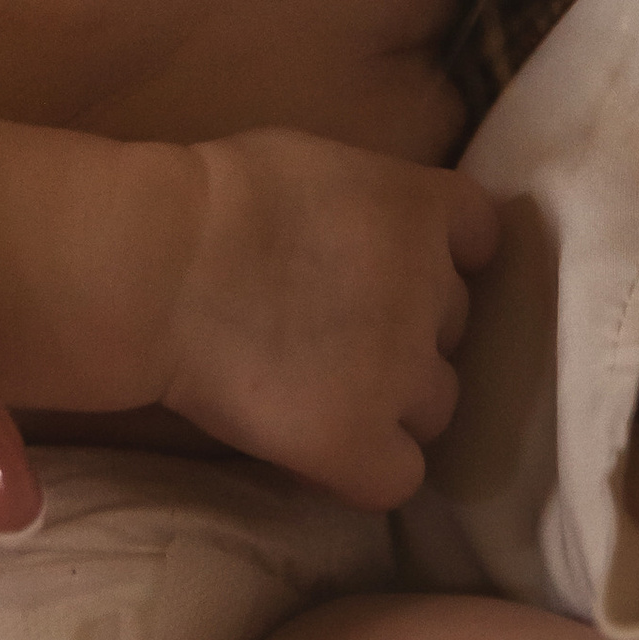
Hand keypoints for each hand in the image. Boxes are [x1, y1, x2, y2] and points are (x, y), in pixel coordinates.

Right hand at [155, 131, 497, 509]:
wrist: (157, 267)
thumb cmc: (209, 197)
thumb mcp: (315, 163)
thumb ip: (367, 202)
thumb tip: (369, 231)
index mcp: (418, 207)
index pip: (481, 236)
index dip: (443, 257)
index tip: (397, 266)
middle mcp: (431, 291)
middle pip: (451, 326)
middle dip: (404, 329)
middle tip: (330, 331)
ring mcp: (402, 373)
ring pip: (435, 404)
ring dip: (390, 402)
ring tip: (317, 394)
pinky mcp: (361, 442)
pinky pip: (399, 476)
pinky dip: (365, 468)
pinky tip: (318, 451)